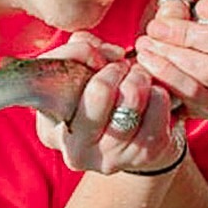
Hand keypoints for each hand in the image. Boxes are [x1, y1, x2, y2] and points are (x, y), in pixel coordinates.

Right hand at [36, 32, 184, 173]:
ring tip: (138, 80)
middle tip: (122, 68)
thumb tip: (109, 54)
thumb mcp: (82, 72)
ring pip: (131, 96)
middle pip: (99, 90)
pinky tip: (152, 96)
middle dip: (116, 69)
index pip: (58, 76)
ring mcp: (110, 158)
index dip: (82, 55)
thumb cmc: (102, 101)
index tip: (97, 61)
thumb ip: (82, 49)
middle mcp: (74, 150)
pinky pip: (158, 105)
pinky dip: (159, 91)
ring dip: (139, 78)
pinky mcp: (144, 157)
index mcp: (49, 128)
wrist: (135, 141)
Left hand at [135, 0, 207, 118]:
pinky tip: (148, 62)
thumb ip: (174, 1)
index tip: (200, 6)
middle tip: (157, 28)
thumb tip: (176, 7)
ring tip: (147, 45)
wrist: (154, 66)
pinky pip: (194, 92)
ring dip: (173, 55)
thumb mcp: (169, 10)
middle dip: (188, 33)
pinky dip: (167, 75)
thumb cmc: (169, 36)